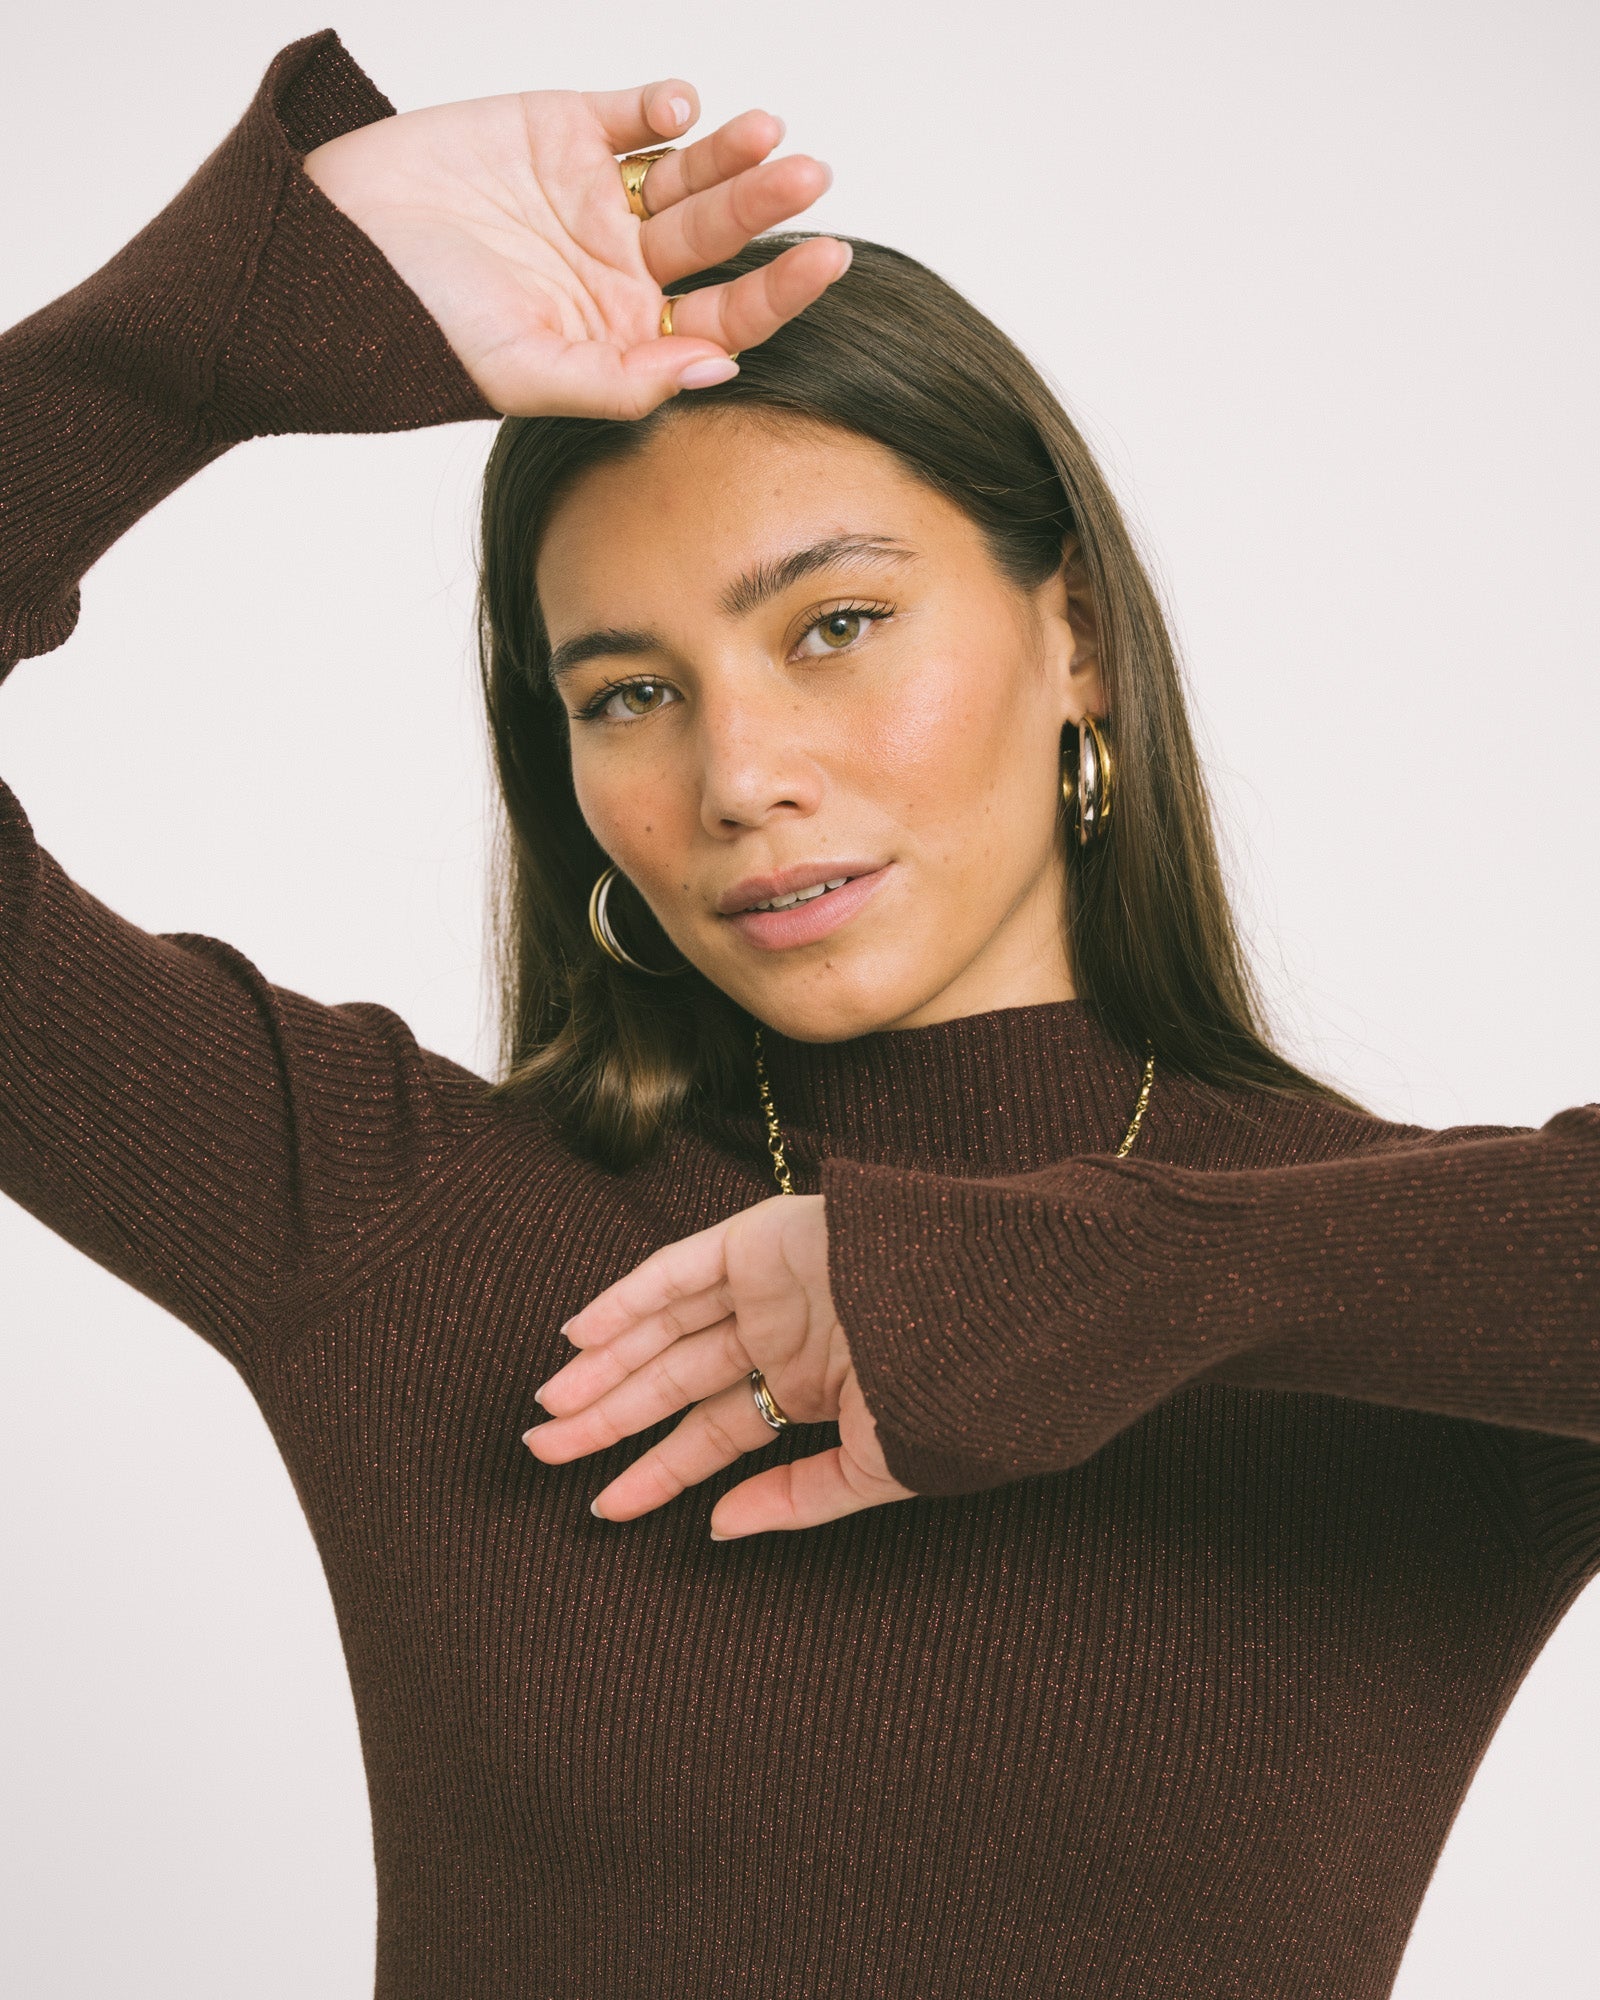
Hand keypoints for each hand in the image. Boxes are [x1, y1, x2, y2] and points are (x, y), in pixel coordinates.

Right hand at [303, 80, 846, 418]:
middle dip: (765, 207)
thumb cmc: (417, 327)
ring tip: (768, 135)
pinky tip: (679, 109)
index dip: (778, 290)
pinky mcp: (558, 129)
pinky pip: (629, 115)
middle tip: (810, 177)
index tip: (827, 260)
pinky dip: (660, 107)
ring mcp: (593, 198)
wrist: (329, 248)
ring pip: (688, 173)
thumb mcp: (522, 372)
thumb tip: (718, 372)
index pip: (722, 318)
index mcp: (624, 336)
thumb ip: (618, 382)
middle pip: (715, 239)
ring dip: (730, 155)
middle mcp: (620, 270)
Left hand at [525, 1194, 913, 1537]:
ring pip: (666, 1326)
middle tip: (540, 1451)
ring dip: (606, 1362)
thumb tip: (718, 1528)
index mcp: (814, 1387)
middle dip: (608, 1417)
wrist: (994, 1305)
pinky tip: (579, 1333)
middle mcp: (784, 1335)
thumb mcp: (878, 1468)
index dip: (657, 1469)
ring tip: (545, 1405)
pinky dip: (628, 1297)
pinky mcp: (762, 1239)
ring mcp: (770, 1286)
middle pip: (675, 1381)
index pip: (716, 1433)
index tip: (603, 1505)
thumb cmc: (951, 1392)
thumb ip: (800, 1499)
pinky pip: (678, 1269)